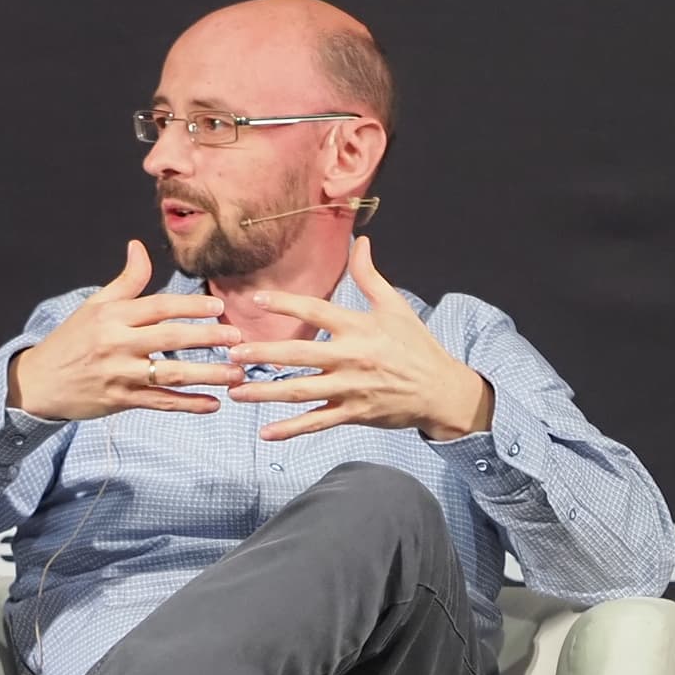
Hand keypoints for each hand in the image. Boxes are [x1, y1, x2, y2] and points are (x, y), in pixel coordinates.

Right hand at [7, 242, 239, 420]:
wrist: (39, 382)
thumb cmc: (72, 340)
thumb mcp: (95, 306)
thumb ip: (125, 281)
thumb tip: (139, 246)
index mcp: (113, 316)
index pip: (158, 307)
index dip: (190, 306)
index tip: (218, 306)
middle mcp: (117, 344)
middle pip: (170, 339)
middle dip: (207, 338)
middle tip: (238, 338)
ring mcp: (120, 375)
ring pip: (171, 375)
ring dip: (207, 375)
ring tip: (237, 374)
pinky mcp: (121, 401)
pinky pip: (161, 403)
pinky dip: (188, 404)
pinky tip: (214, 404)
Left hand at [224, 237, 493, 441]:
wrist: (441, 391)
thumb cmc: (416, 346)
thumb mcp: (395, 307)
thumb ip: (370, 276)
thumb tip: (361, 241)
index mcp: (358, 328)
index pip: (316, 312)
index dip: (285, 305)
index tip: (255, 300)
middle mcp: (351, 358)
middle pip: (300, 355)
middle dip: (264, 354)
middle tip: (233, 352)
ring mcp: (350, 389)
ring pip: (301, 391)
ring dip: (266, 391)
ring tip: (236, 390)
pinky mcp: (353, 414)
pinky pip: (317, 423)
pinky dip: (291, 429)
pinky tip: (265, 432)